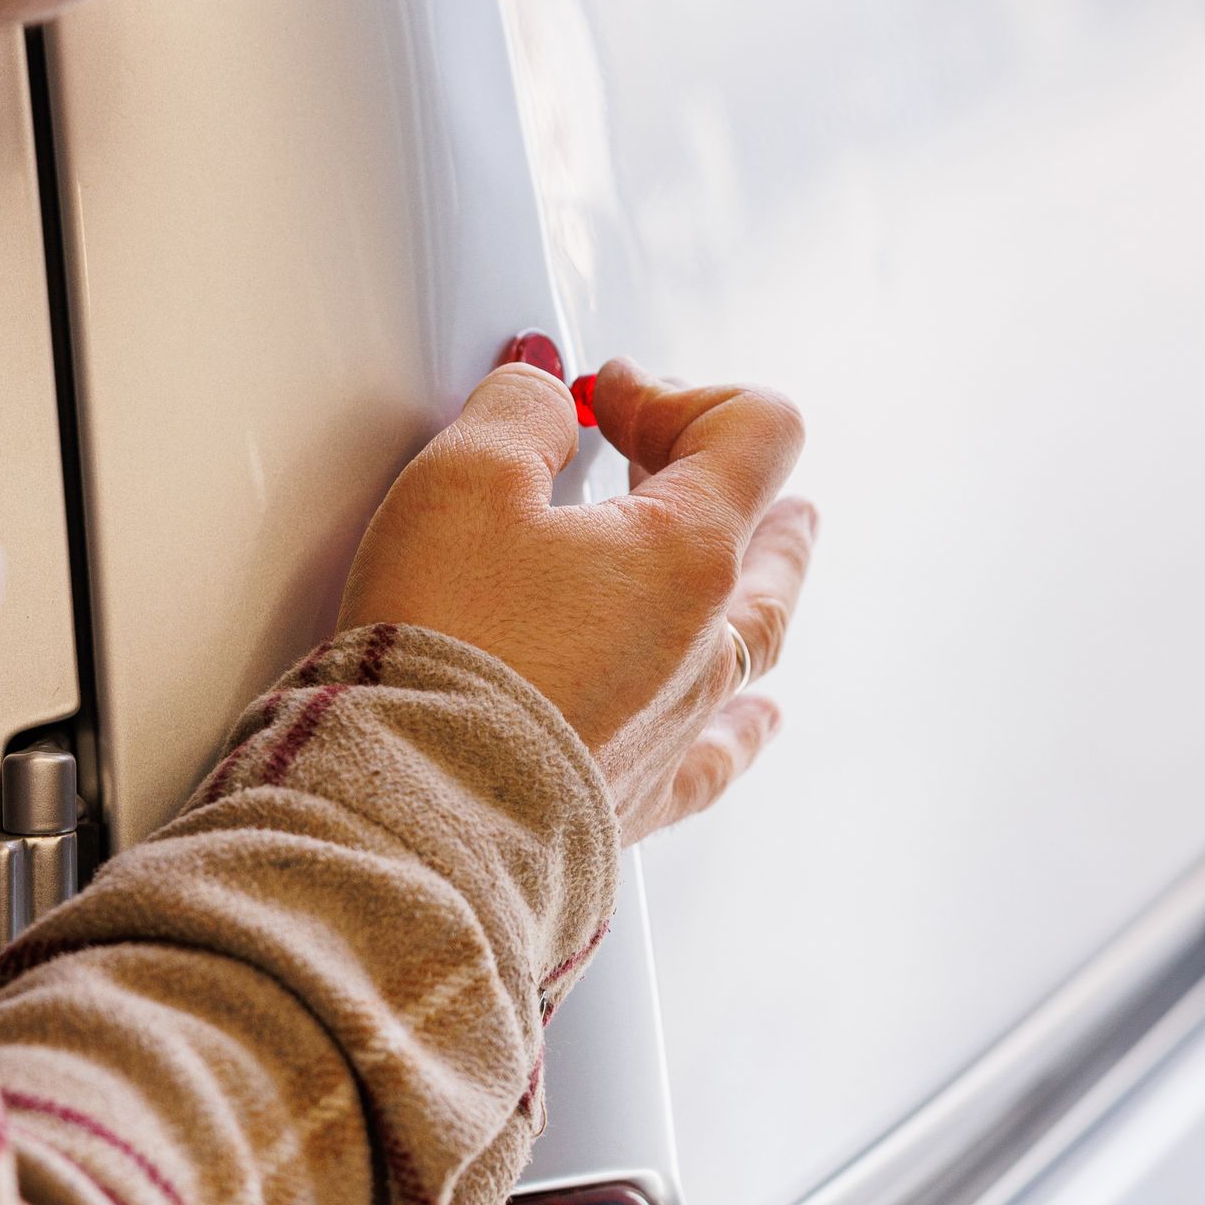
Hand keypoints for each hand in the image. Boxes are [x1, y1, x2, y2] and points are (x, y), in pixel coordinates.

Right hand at [340, 353, 814, 842]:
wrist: (420, 812)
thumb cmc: (447, 645)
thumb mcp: (464, 479)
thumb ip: (517, 412)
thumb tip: (543, 392)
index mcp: (688, 550)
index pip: (750, 432)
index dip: (678, 392)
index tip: (603, 399)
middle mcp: (705, 639)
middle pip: (765, 533)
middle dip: (716, 469)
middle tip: (669, 444)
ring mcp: (679, 722)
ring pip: (757, 637)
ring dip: (764, 573)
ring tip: (785, 540)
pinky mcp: (635, 795)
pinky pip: (718, 752)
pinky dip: (743, 722)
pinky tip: (762, 720)